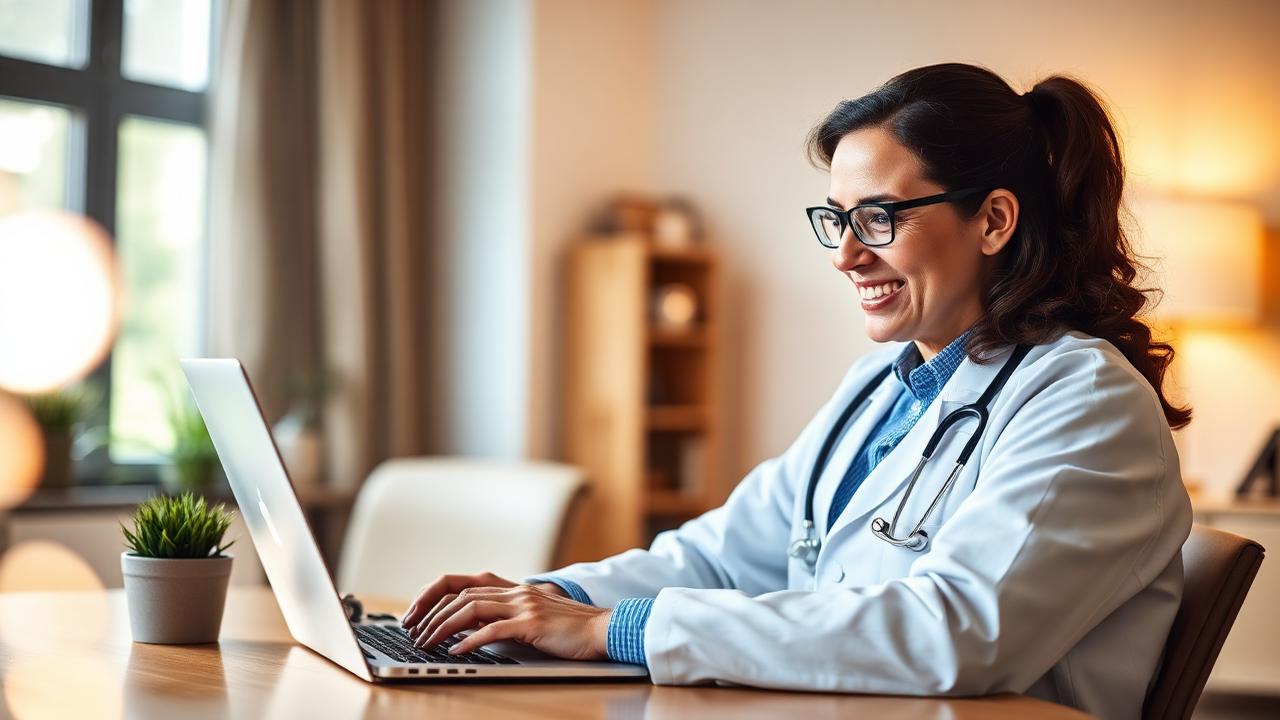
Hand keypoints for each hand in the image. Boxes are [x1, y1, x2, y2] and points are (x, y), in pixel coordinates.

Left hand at [402, 576, 610, 660]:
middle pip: (462, 596)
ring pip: (471, 609)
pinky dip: (469, 640)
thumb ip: (507, 618)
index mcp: (514, 589)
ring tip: (428, 643)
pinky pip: (492, 630)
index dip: (436, 598)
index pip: (464, 585)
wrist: (602, 630)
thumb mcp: (533, 618)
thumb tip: (473, 631)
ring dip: (444, 627)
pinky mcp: (532, 623)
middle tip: (415, 633)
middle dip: (432, 615)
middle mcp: (516, 592)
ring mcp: (524, 605)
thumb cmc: (569, 630)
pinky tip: (456, 651)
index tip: (419, 615)